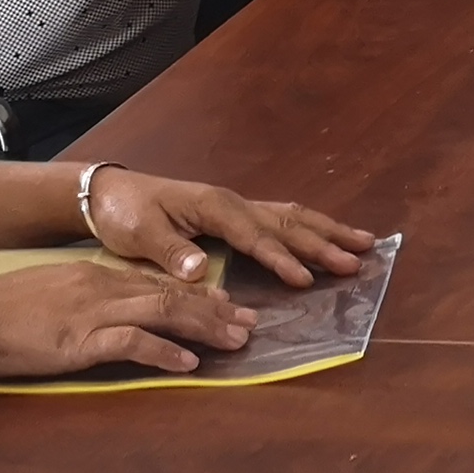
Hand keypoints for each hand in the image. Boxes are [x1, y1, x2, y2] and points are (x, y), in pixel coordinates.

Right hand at [0, 254, 249, 379]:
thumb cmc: (4, 310)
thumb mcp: (53, 293)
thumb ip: (86, 300)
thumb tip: (111, 315)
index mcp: (98, 276)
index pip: (160, 282)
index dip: (198, 294)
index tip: (228, 304)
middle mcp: (105, 288)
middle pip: (173, 294)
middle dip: (216, 309)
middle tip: (250, 322)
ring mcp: (95, 312)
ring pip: (164, 313)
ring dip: (205, 328)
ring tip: (236, 340)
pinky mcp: (81, 340)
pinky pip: (133, 343)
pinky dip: (165, 353)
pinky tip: (188, 365)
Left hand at [83, 170, 378, 288]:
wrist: (110, 193)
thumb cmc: (124, 214)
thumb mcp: (140, 234)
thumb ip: (171, 252)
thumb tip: (198, 270)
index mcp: (214, 207)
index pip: (255, 237)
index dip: (280, 259)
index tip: (305, 279)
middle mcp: (232, 203)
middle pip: (287, 222)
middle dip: (323, 242)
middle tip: (357, 259)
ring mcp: (236, 205)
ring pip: (291, 216)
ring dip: (327, 230)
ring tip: (363, 242)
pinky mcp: (234, 213)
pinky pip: (280, 218)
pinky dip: (309, 226)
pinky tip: (325, 234)